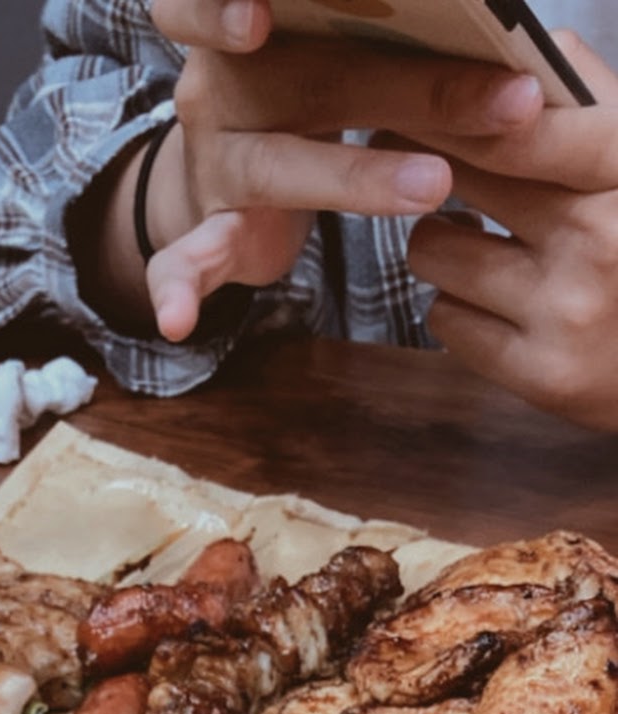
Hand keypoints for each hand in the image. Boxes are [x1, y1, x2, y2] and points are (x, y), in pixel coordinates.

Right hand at [143, 0, 544, 340]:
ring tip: (432, 186)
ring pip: (271, 166)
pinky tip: (176, 319)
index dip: (235, 5)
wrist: (230, 180)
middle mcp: (221, 88)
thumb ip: (409, 59)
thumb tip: (520, 76)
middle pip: (301, 80)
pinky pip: (184, 258)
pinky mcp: (209, 229)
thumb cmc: (305, 104)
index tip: (267, 14)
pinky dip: (178, 287)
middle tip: (505, 103)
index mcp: (254, 27)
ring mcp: (213, 161)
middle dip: (404, 86)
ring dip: (354, 177)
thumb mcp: (347, 66)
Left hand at [403, 32, 617, 429]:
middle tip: (412, 162)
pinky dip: (457, 307)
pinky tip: (497, 304)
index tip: (408, 106)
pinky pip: (442, 315)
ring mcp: (571, 308)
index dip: (450, 114)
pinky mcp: (541, 372)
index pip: (520, 128)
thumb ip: (590, 104)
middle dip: (422, 166)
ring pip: (430, 249)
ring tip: (479, 246)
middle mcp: (606, 236)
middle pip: (455, 176)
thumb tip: (539, 48)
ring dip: (439, 245)